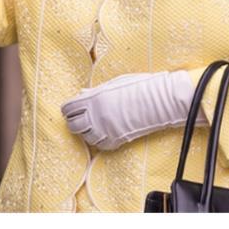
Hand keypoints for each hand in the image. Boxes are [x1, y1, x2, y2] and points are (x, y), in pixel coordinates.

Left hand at [60, 70, 197, 150]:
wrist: (161, 100)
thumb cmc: (141, 86)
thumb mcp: (116, 83)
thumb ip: (96, 90)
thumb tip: (81, 93)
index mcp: (93, 99)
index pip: (68, 108)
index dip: (69, 109)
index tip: (74, 109)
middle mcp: (96, 116)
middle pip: (73, 125)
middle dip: (76, 122)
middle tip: (83, 118)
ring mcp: (105, 129)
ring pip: (85, 137)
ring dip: (89, 132)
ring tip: (98, 125)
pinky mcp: (116, 140)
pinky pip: (100, 145)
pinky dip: (101, 141)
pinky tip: (108, 132)